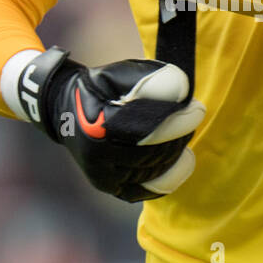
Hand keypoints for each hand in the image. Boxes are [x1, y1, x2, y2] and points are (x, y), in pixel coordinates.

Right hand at [17, 47, 204, 201]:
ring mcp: (102, 176)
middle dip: (179, 135)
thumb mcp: (119, 74)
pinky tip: (181, 158)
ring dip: (176, 150)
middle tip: (191, 117)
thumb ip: (149, 79)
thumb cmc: (99, 89)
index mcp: (97, 124)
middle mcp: (97, 156)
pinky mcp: (109, 187)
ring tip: (181, 132)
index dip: (177, 120)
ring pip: (155, 170)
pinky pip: (150, 188)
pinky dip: (170, 174)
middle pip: (154, 152)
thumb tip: (182, 90)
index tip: (196, 109)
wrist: (66, 113)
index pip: (148, 129)